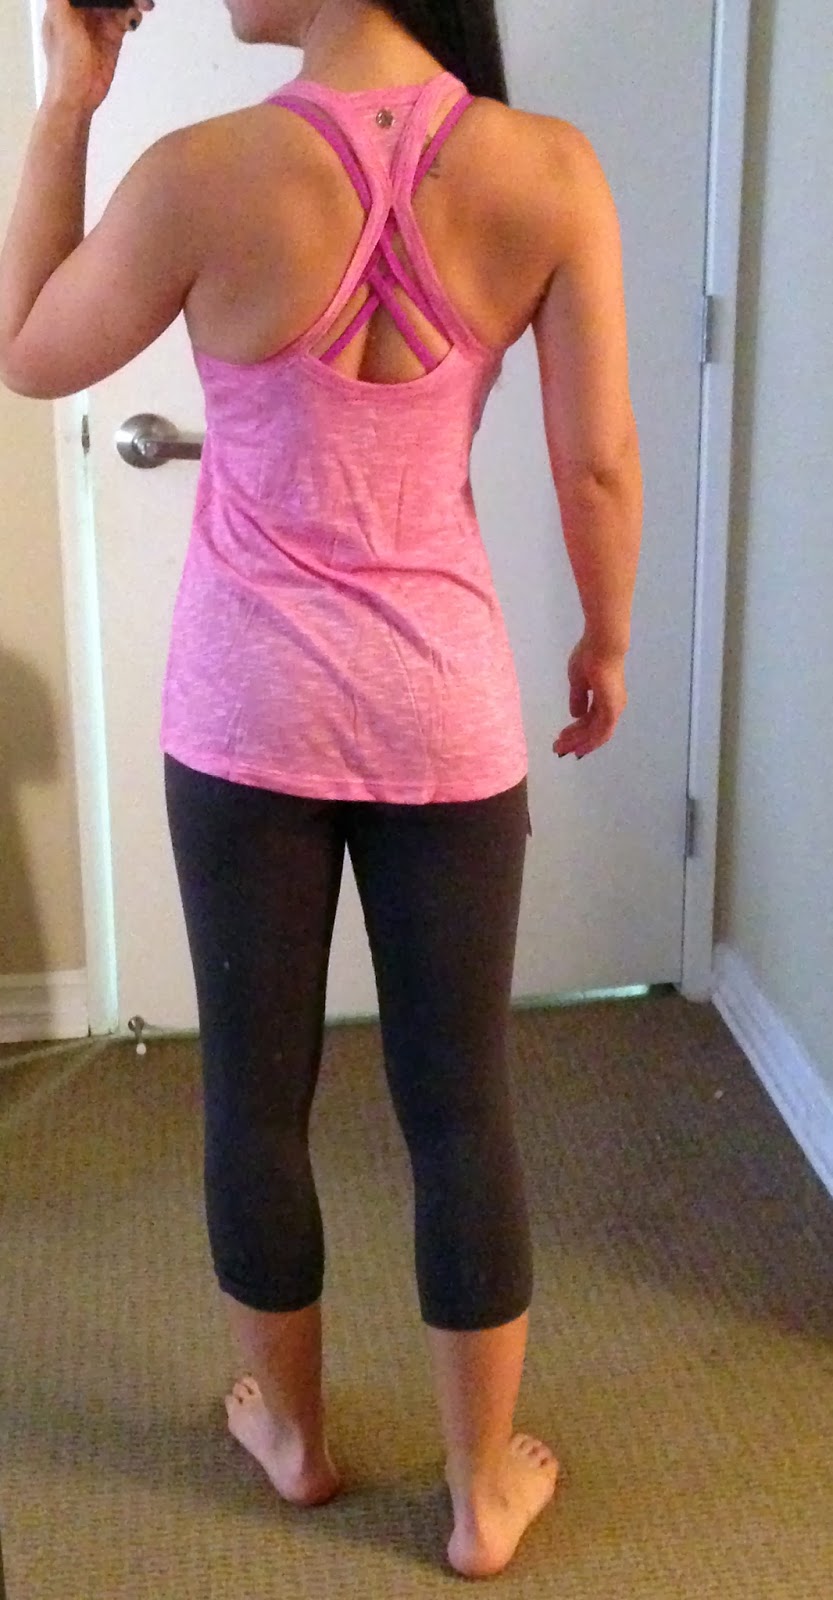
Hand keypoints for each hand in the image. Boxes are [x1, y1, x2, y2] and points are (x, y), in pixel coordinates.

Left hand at [42, 0, 153, 115]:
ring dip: (132, 1)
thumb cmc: (64, 66)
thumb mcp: (61, 23)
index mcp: (67, 2)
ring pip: (118, 0)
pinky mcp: (112, 34)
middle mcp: (83, 9)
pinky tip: (133, 21)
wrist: (80, 96)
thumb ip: (62, 0)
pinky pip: (126, 15)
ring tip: (143, 5)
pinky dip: (133, 15)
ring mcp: (99, 21)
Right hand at [554, 634, 627, 760]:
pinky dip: (588, 741)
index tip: (562, 738)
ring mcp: (613, 709)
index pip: (591, 720)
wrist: (601, 646)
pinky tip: (576, 747)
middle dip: (574, 740)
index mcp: (606, 697)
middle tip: (558, 748)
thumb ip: (578, 699)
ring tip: (560, 748)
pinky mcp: (611, 710)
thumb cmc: (589, 657)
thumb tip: (576, 715)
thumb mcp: (578, 681)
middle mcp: (612, 706)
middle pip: (593, 730)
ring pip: (595, 734)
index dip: (576, 731)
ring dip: (577, 743)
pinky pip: (600, 732)